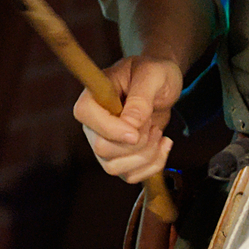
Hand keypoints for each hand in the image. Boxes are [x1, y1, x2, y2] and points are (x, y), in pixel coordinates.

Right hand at [74, 55, 183, 182]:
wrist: (163, 85)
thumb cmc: (154, 72)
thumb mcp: (153, 75)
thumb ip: (141, 98)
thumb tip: (131, 125)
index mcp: (93, 96)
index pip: (85, 116)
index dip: (111, 129)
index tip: (138, 129)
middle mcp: (94, 123)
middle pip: (102, 149)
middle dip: (136, 143)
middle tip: (152, 124)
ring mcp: (105, 143)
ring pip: (115, 168)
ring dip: (146, 155)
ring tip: (157, 132)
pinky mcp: (120, 158)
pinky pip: (131, 176)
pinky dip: (153, 165)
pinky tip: (163, 145)